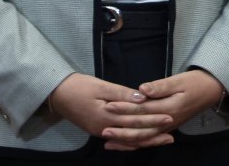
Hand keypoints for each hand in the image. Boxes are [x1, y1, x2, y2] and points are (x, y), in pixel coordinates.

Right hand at [49, 73, 174, 150]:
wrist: (56, 94)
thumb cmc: (79, 86)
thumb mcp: (101, 86)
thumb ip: (121, 93)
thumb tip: (142, 98)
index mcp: (106, 117)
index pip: (135, 120)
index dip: (153, 119)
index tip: (169, 117)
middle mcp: (104, 128)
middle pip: (133, 132)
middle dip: (154, 132)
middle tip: (172, 132)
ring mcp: (100, 131)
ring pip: (127, 139)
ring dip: (145, 140)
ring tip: (162, 139)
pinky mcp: (98, 130)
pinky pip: (118, 139)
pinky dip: (131, 141)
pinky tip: (141, 142)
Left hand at [103, 69, 224, 147]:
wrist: (211, 91)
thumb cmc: (195, 83)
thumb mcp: (179, 80)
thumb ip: (160, 87)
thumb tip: (141, 90)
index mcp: (170, 108)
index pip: (142, 110)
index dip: (124, 108)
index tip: (108, 105)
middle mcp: (168, 122)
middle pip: (141, 129)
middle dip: (121, 130)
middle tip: (103, 129)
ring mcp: (168, 127)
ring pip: (145, 139)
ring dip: (126, 141)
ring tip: (108, 142)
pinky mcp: (167, 128)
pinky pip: (150, 139)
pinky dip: (136, 143)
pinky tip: (124, 143)